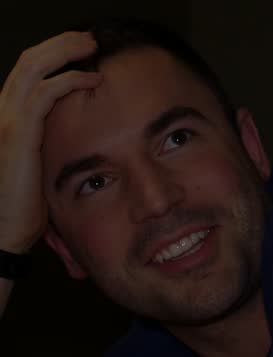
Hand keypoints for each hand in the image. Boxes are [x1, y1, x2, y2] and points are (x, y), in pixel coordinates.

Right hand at [0, 31, 100, 252]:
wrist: (4, 230)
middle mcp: (2, 112)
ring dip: (64, 51)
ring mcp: (6, 121)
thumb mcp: (44, 162)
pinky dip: (68, 80)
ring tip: (91, 46)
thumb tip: (88, 133)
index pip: (28, 71)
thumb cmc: (27, 203)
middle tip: (89, 38)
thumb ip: (55, 140)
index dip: (53, 54)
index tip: (83, 49)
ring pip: (33, 67)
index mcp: (9, 117)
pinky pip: (43, 94)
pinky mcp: (17, 134)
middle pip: (28, 60)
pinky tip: (91, 80)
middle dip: (60, 43)